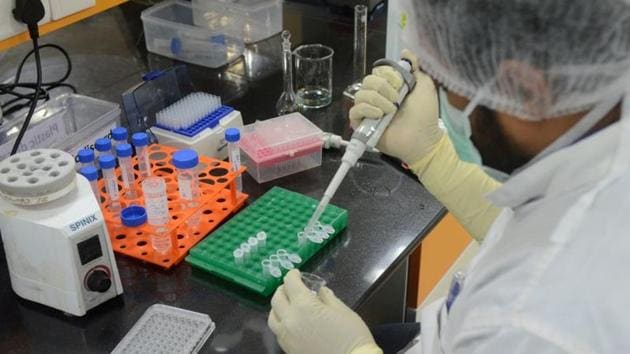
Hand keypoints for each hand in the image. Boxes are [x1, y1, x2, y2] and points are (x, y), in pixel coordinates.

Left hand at [268, 270, 381, 353]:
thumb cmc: (351, 335)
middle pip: (277, 299)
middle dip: (283, 289)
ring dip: (277, 306)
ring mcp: (286, 337)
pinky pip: (278, 332)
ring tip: (287, 303)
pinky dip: (280, 322)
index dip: (293, 275)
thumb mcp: (343, 311)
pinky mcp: (288, 350)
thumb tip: (319, 292)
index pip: (291, 284)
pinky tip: (290, 321)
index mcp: (304, 306)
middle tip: (291, 286)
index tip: (296, 273)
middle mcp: (290, 320)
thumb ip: (328, 298)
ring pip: (272, 317)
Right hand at [349, 50, 441, 164]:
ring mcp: (369, 111)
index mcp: (390, 87)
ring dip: (378, 99)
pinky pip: (355, 110)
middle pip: (367, 80)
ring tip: (391, 111)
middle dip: (383, 87)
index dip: (388, 75)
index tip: (401, 84)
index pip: (378, 71)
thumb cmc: (425, 113)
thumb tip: (404, 52)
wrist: (423, 137)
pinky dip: (367, 109)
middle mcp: (377, 97)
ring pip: (360, 94)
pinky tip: (380, 115)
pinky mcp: (362, 125)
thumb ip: (414, 67)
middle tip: (397, 99)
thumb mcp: (424, 85)